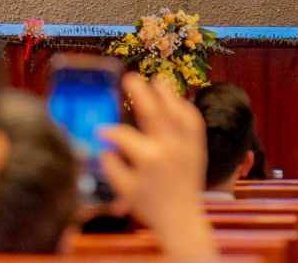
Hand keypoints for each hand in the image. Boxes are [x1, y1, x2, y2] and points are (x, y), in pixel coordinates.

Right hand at [100, 73, 216, 258]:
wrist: (181, 219)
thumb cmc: (150, 206)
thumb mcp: (124, 190)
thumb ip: (111, 166)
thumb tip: (103, 146)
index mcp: (148, 158)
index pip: (123, 135)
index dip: (108, 131)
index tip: (100, 129)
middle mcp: (168, 148)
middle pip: (153, 112)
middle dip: (139, 92)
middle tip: (129, 78)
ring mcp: (186, 146)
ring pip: (177, 112)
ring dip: (166, 93)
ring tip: (156, 79)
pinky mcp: (197, 148)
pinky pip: (194, 122)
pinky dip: (186, 108)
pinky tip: (177, 100)